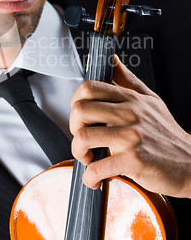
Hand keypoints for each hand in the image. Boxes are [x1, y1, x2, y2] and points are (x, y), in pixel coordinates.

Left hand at [70, 55, 190, 197]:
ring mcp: (131, 137)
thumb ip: (128, 80)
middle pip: (80, 110)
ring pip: (83, 136)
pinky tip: (94, 179)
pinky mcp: (133, 160)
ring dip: (78, 152)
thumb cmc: (167, 133)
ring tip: (87, 158)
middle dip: (73, 127)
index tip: (80, 116)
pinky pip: (96, 167)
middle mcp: (130, 114)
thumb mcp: (151, 100)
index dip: (75, 101)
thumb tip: (112, 60)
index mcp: (131, 98)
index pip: (89, 88)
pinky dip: (89, 177)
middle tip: (82, 139)